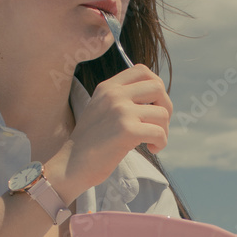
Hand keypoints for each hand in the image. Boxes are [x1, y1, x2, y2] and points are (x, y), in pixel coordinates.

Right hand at [46, 64, 171, 202]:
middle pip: (158, 88)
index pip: (142, 70)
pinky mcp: (127, 131)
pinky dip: (160, 143)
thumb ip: (122, 99)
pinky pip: (159, 133)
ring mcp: (121, 111)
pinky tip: (151, 149)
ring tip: (153, 141)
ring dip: (164, 130)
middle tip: (158, 125)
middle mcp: (114, 95)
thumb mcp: (101, 109)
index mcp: (108, 87)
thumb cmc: (90, 143)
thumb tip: (157, 98)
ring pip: (162, 113)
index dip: (156, 86)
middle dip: (166, 107)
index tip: (153, 105)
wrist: (71, 165)